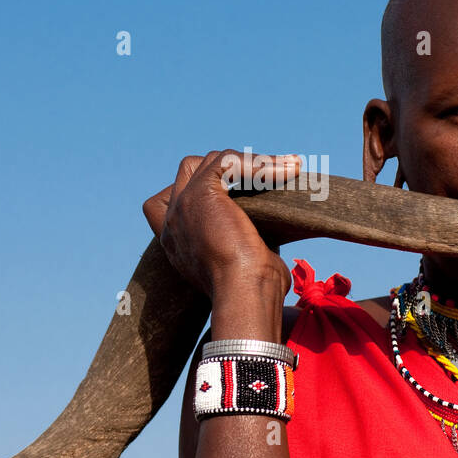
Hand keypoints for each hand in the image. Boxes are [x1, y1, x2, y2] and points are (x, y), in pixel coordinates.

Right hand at [142, 149, 301, 300]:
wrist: (244, 295)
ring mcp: (184, 205)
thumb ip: (241, 243)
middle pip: (189, 170)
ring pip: (212, 161)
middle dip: (224, 167)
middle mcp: (173, 221)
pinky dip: (258, 163)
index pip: (169, 199)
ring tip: (287, 168)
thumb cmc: (252, 293)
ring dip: (252, 162)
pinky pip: (228, 162)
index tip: (236, 190)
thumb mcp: (241, 265)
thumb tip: (270, 231)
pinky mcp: (202, 194)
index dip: (199, 184)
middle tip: (264, 175)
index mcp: (175, 241)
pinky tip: (287, 170)